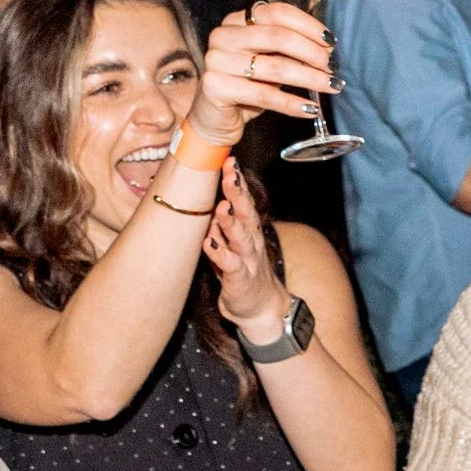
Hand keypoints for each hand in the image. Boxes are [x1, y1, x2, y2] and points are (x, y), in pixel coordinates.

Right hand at [192, 2, 336, 145]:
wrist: (216, 117)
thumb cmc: (249, 85)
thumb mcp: (270, 60)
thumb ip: (291, 49)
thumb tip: (328, 48)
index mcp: (237, 21)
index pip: (278, 13)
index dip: (308, 25)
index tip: (331, 43)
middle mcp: (223, 36)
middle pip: (278, 37)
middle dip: (312, 52)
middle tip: (333, 68)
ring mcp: (216, 60)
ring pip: (275, 67)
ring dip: (310, 78)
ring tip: (332, 87)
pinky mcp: (215, 87)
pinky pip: (264, 95)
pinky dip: (292, 104)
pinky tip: (311, 109)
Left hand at [204, 164, 287, 341]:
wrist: (261, 310)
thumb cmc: (243, 273)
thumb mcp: (232, 244)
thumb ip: (221, 224)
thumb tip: (208, 202)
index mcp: (248, 231)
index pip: (244, 201)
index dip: (238, 181)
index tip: (230, 161)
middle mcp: (250, 242)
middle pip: (245, 213)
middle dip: (237, 192)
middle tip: (229, 173)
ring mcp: (247, 261)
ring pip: (240, 237)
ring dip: (231, 221)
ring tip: (222, 206)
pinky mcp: (240, 280)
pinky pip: (230, 265)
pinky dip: (219, 253)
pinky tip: (209, 243)